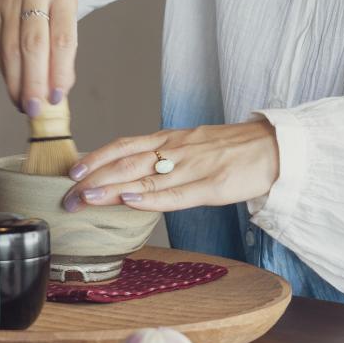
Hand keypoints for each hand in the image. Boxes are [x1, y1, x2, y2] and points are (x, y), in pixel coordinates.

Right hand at [0, 0, 77, 113]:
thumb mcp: (64, 14)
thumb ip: (63, 49)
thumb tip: (58, 91)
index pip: (61, 39)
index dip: (59, 72)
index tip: (57, 98)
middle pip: (32, 45)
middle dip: (34, 82)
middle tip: (36, 109)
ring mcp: (8, 1)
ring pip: (10, 50)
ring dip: (17, 83)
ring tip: (24, 104)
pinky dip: (6, 72)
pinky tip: (13, 87)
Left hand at [61, 119, 280, 212]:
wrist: (276, 148)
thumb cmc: (232, 150)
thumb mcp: (191, 145)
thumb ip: (163, 157)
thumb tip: (131, 175)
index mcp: (170, 139)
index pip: (124, 146)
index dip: (96, 158)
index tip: (72, 172)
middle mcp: (176, 150)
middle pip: (126, 163)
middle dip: (93, 180)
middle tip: (68, 196)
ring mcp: (193, 167)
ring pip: (145, 178)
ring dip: (111, 189)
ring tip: (86, 199)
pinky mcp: (213, 185)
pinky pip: (177, 194)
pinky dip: (151, 199)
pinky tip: (130, 203)